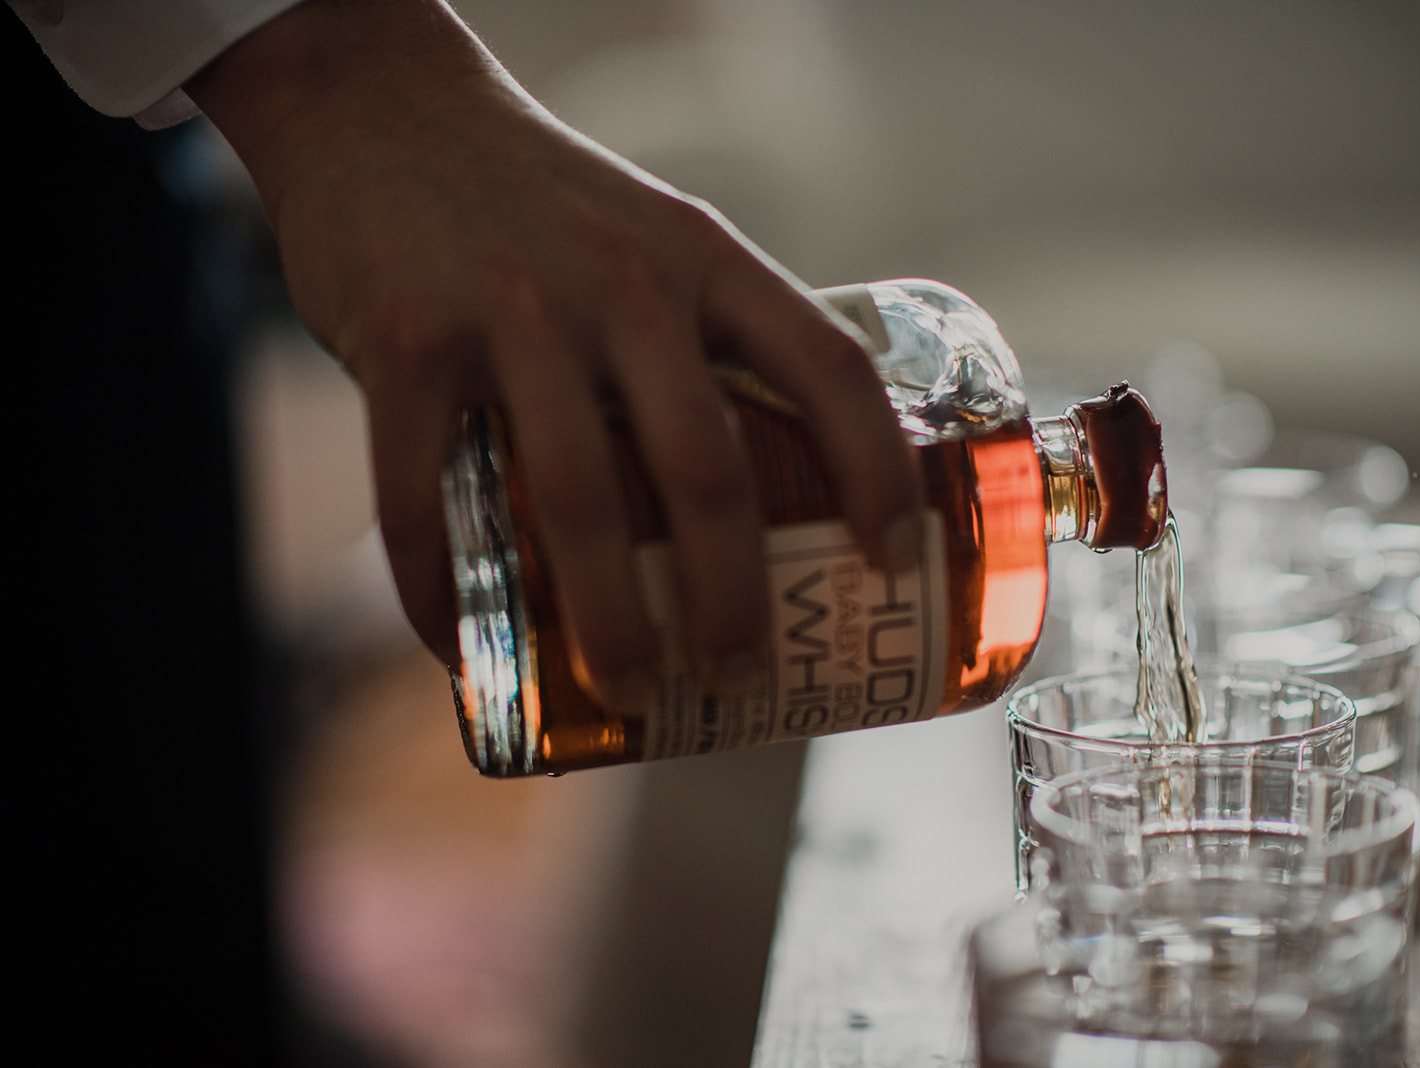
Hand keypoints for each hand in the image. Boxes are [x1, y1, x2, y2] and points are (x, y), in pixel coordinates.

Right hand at [187, 0, 922, 710]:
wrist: (386, 113)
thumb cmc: (542, 207)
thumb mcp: (653, 239)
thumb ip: (702, 338)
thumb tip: (760, 495)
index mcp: (703, 259)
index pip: (824, 366)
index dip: (875, 471)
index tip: (892, 561)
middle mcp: (622, 282)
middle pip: (703, 468)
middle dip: (732, 596)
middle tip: (740, 677)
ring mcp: (512, 311)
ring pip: (574, 499)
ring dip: (608, 619)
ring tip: (629, 693)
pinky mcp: (407, 344)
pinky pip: (423, 498)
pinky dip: (440, 592)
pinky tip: (456, 650)